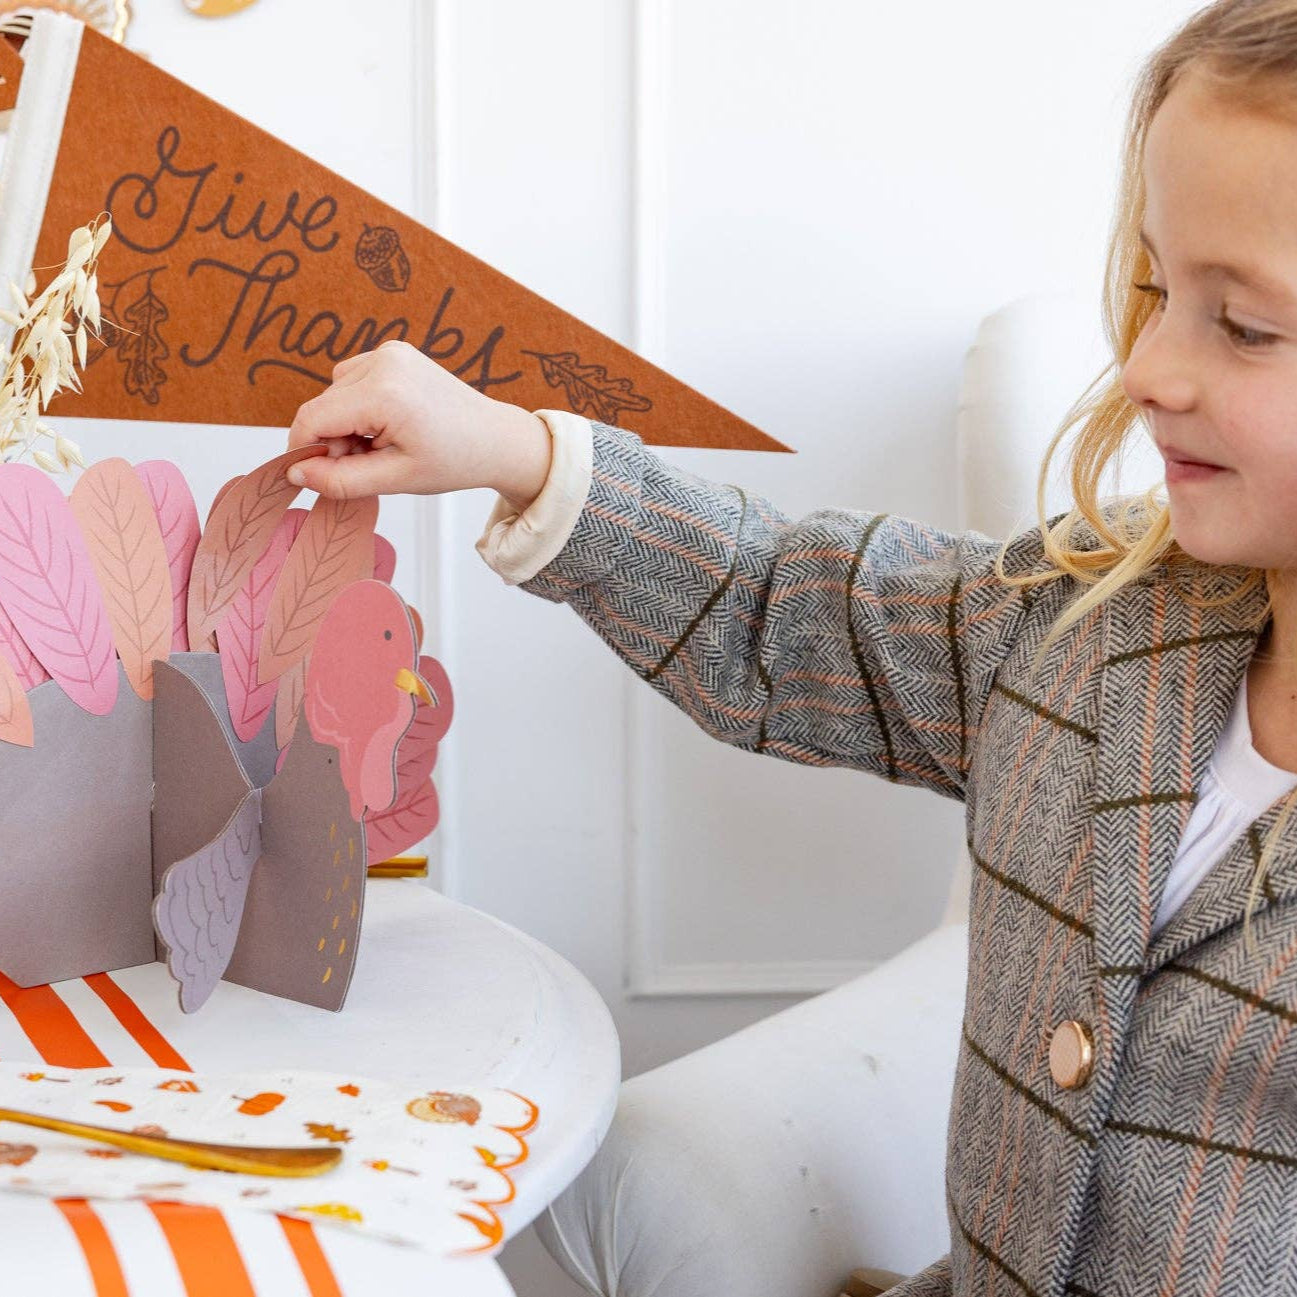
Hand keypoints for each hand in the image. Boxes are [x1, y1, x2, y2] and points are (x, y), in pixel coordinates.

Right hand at [285, 340, 551, 509]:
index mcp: (385, 393)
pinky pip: (352, 380)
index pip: (312, 419)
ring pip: (334, 392)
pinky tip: (385, 424)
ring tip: (380, 446)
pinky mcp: (394, 352)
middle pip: (321, 405)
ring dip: (344, 424)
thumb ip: (340, 479)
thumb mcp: (395, 479)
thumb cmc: (455, 460)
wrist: (495, 439)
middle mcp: (384, 362)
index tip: (318, 476)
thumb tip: (295, 474)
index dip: (304, 451)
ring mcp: (389, 352)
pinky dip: (358, 406)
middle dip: (331, 441)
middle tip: (365, 465)